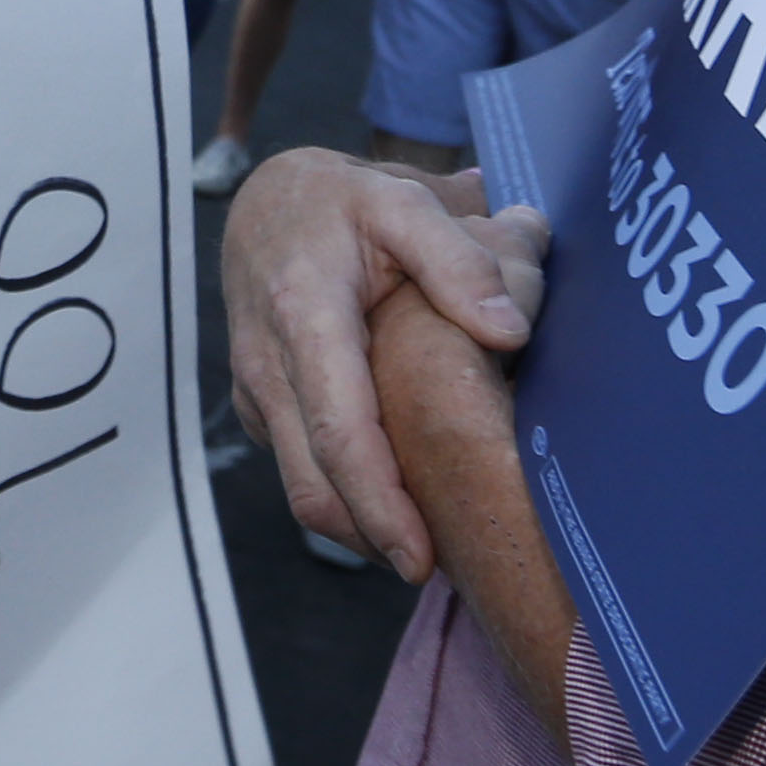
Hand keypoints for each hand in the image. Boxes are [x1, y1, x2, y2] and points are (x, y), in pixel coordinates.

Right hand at [222, 149, 545, 570]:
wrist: (265, 199)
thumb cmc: (343, 202)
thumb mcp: (402, 200)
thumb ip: (457, 259)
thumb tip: (509, 330)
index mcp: (305, 316)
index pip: (339, 432)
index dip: (379, 504)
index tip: (421, 557)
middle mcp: (268, 365)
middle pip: (314, 484)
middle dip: (374, 538)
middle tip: (442, 567)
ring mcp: (256, 390)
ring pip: (302, 487)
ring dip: (360, 526)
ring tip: (428, 544)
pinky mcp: (258, 405)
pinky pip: (297, 468)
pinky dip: (343, 496)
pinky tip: (397, 501)